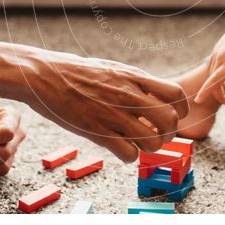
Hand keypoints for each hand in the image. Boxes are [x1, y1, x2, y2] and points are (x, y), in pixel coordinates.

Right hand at [21, 50, 188, 162]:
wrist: (44, 75)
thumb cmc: (74, 71)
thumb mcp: (111, 68)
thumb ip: (133, 81)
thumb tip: (151, 91)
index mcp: (134, 77)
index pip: (176, 94)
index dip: (180, 109)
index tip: (172, 115)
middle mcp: (129, 96)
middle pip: (170, 121)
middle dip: (169, 133)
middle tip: (157, 134)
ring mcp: (114, 115)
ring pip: (153, 142)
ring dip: (149, 147)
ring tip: (138, 143)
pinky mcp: (98, 132)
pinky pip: (129, 154)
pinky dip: (128, 156)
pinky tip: (119, 148)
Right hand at [194, 18, 224, 104]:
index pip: (214, 81)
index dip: (205, 92)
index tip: (197, 100)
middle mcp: (220, 58)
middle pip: (212, 81)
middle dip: (218, 94)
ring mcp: (216, 52)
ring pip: (211, 73)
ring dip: (218, 84)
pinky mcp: (216, 49)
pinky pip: (213, 65)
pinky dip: (217, 74)